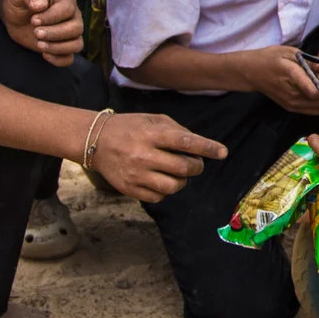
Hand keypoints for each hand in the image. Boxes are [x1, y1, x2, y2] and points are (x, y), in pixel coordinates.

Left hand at [0, 0, 83, 66]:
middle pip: (76, 28)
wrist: (15, 16)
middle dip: (55, 34)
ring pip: (77, 44)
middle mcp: (73, 14)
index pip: (68, 9)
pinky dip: (58, 60)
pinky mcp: (63, 46)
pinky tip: (43, 54)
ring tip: (39, 44)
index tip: (33, 20)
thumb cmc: (19, 1)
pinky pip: (69, 58)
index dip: (51, 17)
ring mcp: (70, 31)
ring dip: (58, 48)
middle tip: (35, 33)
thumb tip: (41, 4)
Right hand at [92, 112, 222, 203]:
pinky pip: (158, 197)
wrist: (96, 141)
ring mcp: (136, 174)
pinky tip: (161, 179)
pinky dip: (165, 190)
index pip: (185, 142)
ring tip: (178, 173)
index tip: (222, 152)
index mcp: (151, 134)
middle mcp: (143, 155)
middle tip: (195, 163)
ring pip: (173, 186)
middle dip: (196, 166)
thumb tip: (200, 147)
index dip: (207, 148)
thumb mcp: (153, 120)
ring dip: (182, 180)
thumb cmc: (130, 128)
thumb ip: (177, 131)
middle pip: (183, 168)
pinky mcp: (129, 189)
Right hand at [242, 45, 318, 114]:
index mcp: (292, 76)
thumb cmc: (271, 58)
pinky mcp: (291, 108)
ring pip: (318, 108)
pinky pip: (311, 110)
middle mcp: (292, 95)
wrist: (252, 72)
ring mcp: (291, 104)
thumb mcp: (291, 52)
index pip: (316, 91)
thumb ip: (311, 62)